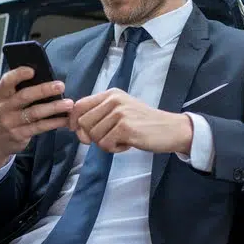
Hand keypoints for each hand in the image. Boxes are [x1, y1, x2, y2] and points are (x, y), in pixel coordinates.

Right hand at [0, 67, 73, 170]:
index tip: (32, 70)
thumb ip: (18, 91)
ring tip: (68, 104)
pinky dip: (54, 122)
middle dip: (44, 90)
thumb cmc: (5, 115)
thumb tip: (44, 78)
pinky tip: (64, 119)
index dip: (19, 75)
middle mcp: (3, 108)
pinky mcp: (19, 134)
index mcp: (0, 95)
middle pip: (25, 96)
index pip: (7, 81)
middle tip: (60, 86)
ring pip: (34, 113)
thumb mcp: (5, 101)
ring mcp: (11, 122)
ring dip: (54, 107)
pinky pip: (39, 127)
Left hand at [68, 88, 191, 153]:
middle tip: (109, 138)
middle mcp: (114, 100)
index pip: (80, 105)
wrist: (170, 129)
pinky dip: (114, 149)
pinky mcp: (125, 128)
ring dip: (106, 144)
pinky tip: (127, 143)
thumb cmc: (144, 123)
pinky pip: (105, 144)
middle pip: (84, 123)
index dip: (73, 121)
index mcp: (111, 94)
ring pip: (94, 136)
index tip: (77, 132)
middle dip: (91, 136)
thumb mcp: (122, 110)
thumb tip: (76, 129)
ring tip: (122, 139)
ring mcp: (120, 113)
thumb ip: (100, 114)